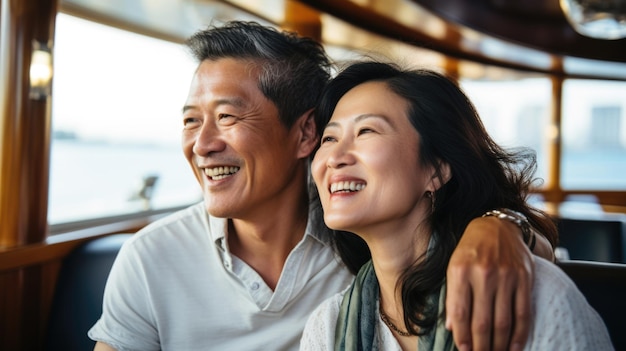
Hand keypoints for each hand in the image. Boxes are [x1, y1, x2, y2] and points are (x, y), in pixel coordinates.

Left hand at [445, 216, 533, 350]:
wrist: (497, 226)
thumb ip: (452, 296)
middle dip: (480, 346)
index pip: (460, 313)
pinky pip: (523, 313)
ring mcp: (506, 277)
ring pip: (503, 321)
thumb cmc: (470, 250)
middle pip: (482, 322)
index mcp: (461, 271)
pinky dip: (520, 335)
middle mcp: (483, 274)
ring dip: (499, 345)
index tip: (463, 350)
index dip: (462, 336)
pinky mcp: (524, 279)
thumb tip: (452, 328)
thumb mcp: (453, 267)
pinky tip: (515, 347)